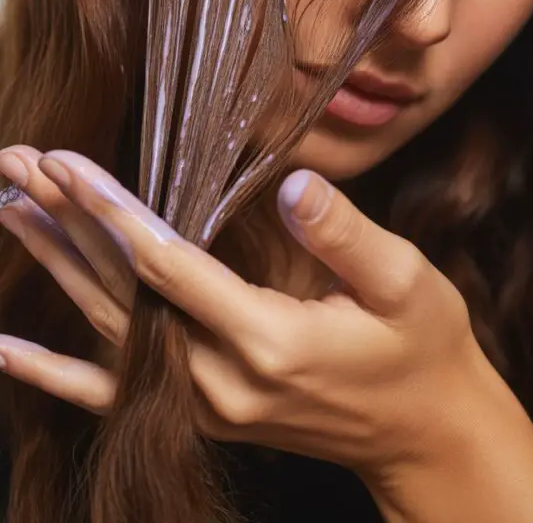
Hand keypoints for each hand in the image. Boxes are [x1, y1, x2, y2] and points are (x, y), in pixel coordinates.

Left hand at [0, 144, 482, 481]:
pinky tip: (5, 347)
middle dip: (66, 223)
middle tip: (19, 165)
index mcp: (269, 342)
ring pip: (109, 330)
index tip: (66, 165)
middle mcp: (220, 383)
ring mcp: (204, 407)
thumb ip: (345, 235)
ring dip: (57, 267)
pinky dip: (53, 371)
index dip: (113, 212)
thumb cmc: (421, 348)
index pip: (168, 267)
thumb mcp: (405, 282)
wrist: (424, 435)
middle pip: (122, 293)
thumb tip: (291, 185)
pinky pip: (113, 392)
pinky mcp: (201, 414)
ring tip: (12, 210)